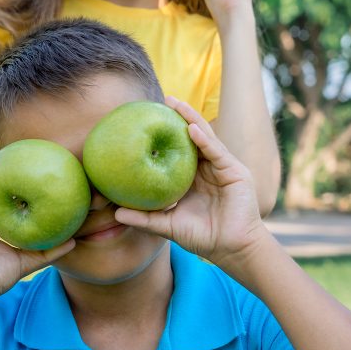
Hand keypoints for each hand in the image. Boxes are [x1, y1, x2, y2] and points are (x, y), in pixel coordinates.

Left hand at [114, 98, 266, 266]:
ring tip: (175, 104)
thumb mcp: (168, 225)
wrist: (231, 249)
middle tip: (163, 100)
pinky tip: (191, 129)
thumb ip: (144, 218)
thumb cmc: (202, 237)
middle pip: (193, 137)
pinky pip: (217, 152)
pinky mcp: (234, 172)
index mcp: (193, 177)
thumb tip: (116, 213)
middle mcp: (208, 168)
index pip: (179, 150)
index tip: (148, 120)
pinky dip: (204, 140)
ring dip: (191, 119)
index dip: (166, 134)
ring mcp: (222, 167)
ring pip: (205, 138)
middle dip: (179, 117)